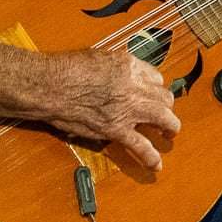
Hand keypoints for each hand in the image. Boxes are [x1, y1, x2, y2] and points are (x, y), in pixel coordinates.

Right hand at [40, 48, 181, 172]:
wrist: (51, 86)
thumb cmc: (67, 69)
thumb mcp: (100, 57)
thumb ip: (117, 68)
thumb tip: (122, 75)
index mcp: (130, 66)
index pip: (156, 77)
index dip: (154, 87)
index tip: (151, 93)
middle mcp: (135, 87)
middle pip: (164, 98)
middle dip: (166, 106)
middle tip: (164, 112)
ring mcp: (128, 109)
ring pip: (164, 119)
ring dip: (170, 127)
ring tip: (170, 134)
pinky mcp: (116, 129)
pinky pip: (141, 146)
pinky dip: (151, 156)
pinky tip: (156, 164)